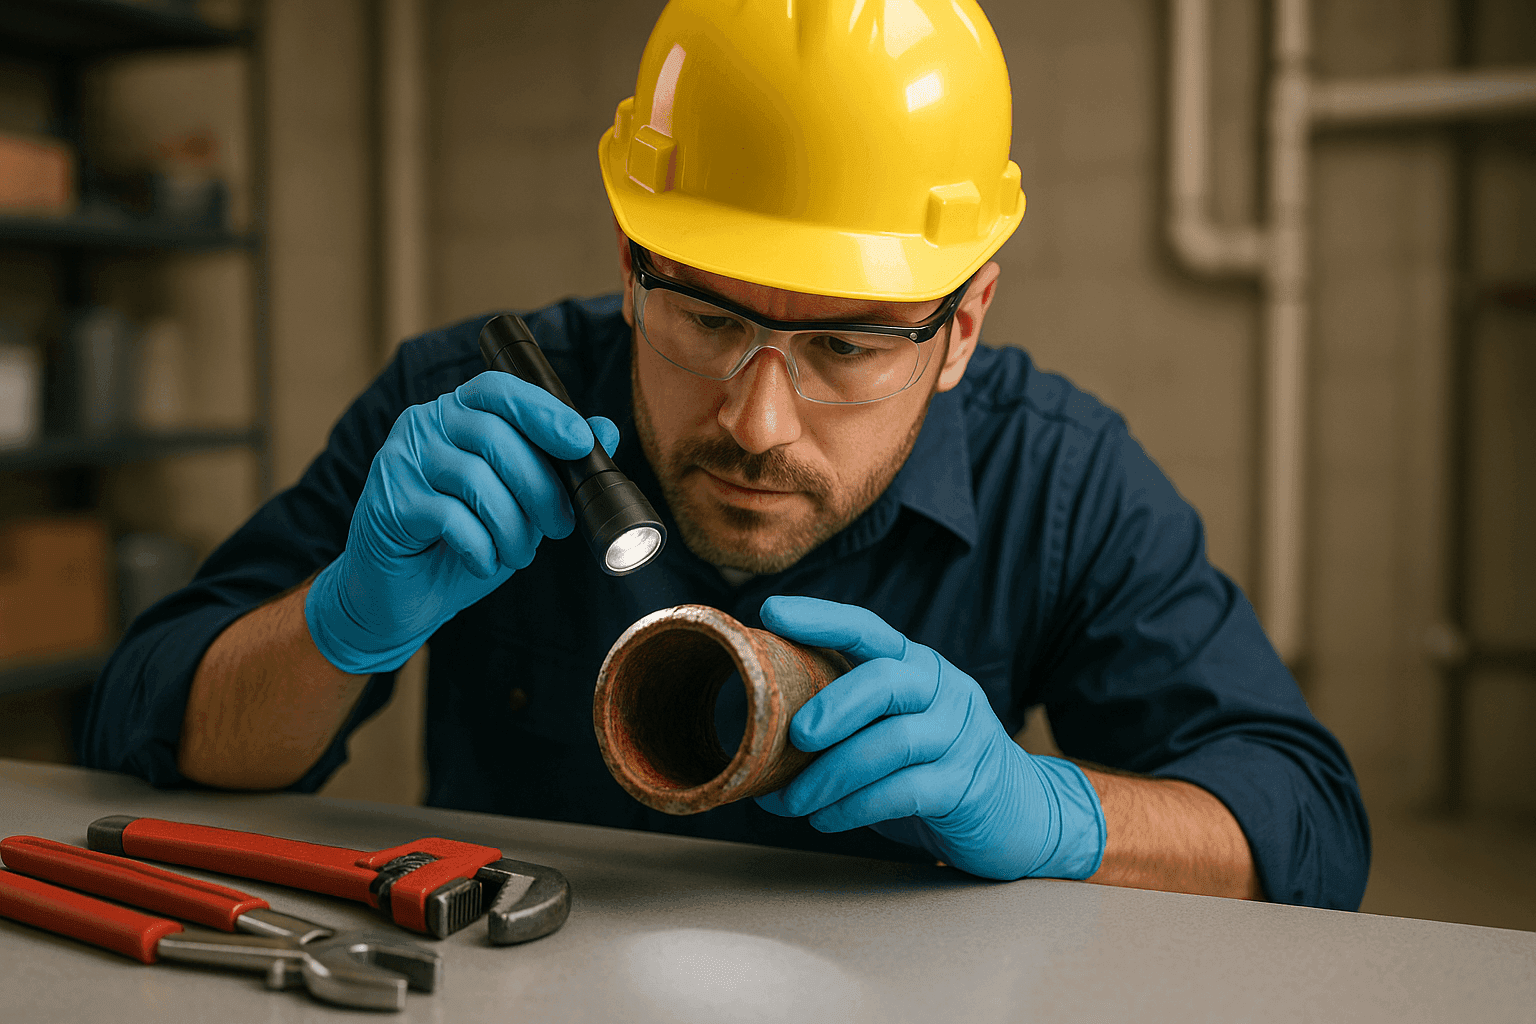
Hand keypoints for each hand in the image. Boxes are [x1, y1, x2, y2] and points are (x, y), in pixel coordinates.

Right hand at [305, 370, 618, 673]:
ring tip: (518, 553)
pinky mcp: (388, 502)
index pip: (499, 389)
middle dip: (540, 487)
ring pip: (476, 480)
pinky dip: (481, 547)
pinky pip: (450, 517)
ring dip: (512, 527)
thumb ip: (556, 464)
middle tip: (560, 526)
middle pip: (494, 437)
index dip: (543, 412)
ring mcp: (400, 460)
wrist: (400, 596)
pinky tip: (484, 561)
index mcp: (458, 413)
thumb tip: (607, 429)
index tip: (581, 443)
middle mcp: (424, 424)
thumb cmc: (463, 542)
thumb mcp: (520, 503)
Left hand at [754, 596, 1105, 880]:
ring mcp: (959, 737)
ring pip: (892, 743)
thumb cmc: (933, 765)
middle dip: (832, 705)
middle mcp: (942, 690)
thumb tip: (762, 727)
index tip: (770, 611)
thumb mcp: (895, 725)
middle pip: (885, 680)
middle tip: (794, 737)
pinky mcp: (966, 786)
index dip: (819, 617)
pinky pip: (905, 791)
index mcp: (916, 666)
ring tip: (791, 802)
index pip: (867, 627)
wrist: (1019, 812)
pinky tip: (826, 820)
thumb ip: (850, 715)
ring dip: (830, 776)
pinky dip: (856, 807)